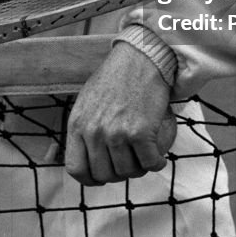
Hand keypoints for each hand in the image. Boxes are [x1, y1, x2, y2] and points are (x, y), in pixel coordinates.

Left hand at [65, 41, 176, 185]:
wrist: (141, 58)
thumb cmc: (117, 77)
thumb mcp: (88, 101)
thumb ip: (85, 128)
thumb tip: (87, 156)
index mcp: (77, 124)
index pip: (76, 169)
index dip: (91, 178)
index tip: (103, 174)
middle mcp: (94, 132)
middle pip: (104, 175)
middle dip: (119, 174)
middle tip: (130, 161)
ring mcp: (117, 134)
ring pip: (128, 172)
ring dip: (140, 168)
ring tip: (145, 155)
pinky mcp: (141, 133)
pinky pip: (150, 163)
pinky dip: (157, 163)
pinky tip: (159, 157)